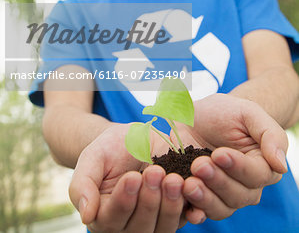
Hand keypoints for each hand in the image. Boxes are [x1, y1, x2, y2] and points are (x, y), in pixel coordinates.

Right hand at [69, 123, 187, 231]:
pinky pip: (184, 218)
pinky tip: (191, 190)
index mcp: (104, 217)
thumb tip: (86, 215)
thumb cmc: (108, 149)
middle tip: (155, 172)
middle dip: (149, 201)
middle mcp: (128, 227)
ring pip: (163, 228)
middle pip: (140, 228)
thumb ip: (82, 185)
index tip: (132, 177)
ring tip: (174, 178)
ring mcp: (153, 223)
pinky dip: (190, 208)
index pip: (112, 219)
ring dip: (170, 205)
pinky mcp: (175, 213)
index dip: (124, 200)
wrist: (132, 140)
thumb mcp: (91, 158)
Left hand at [171, 93, 287, 222]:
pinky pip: (201, 213)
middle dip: (218, 181)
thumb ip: (270, 135)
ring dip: (205, 199)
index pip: (256, 175)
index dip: (238, 167)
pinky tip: (187, 208)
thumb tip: (281, 165)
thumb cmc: (229, 112)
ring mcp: (222, 194)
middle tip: (199, 165)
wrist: (199, 115)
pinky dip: (194, 212)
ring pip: (221, 208)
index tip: (218, 154)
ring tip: (189, 184)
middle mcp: (246, 186)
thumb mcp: (249, 113)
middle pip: (238, 196)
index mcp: (263, 166)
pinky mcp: (201, 195)